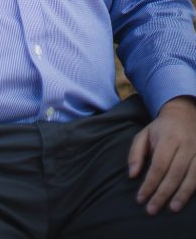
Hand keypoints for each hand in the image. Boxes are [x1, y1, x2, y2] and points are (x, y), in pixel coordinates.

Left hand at [129, 96, 195, 213]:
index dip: (150, 183)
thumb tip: (132, 175)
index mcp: (168, 138)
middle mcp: (186, 144)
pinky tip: (187, 199)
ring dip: (181, 195)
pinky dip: (194, 189)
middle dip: (162, 193)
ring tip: (172, 208)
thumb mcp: (144, 134)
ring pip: (191, 177)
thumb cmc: (161, 128)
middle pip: (174, 173)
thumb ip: (136, 153)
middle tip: (152, 209)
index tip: (141, 198)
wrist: (185, 113)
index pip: (158, 165)